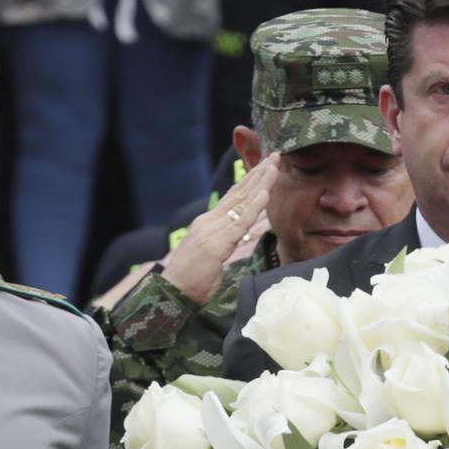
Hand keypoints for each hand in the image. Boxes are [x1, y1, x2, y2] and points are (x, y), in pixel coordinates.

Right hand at [93, 155, 277, 310]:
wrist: (173, 292)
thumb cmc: (192, 280)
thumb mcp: (212, 256)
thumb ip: (225, 243)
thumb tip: (239, 236)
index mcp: (208, 223)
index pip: (233, 198)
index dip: (249, 181)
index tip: (264, 167)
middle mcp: (210, 221)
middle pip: (238, 193)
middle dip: (258, 174)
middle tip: (275, 156)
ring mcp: (212, 230)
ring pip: (242, 202)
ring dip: (260, 182)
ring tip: (275, 165)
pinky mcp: (217, 243)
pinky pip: (241, 221)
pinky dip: (254, 206)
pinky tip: (265, 192)